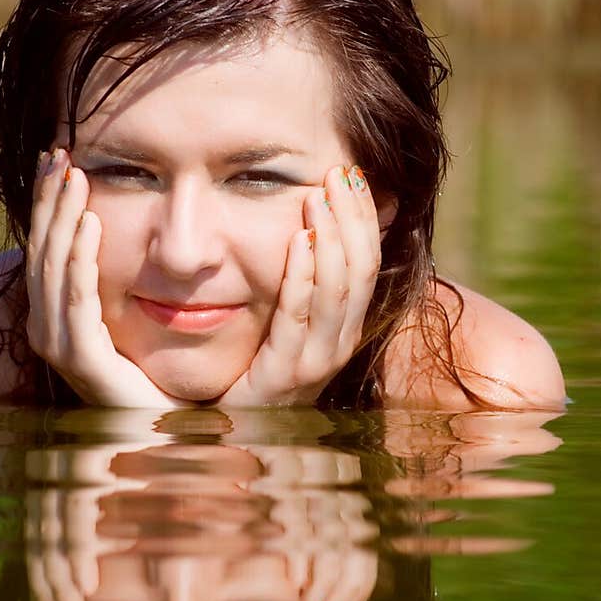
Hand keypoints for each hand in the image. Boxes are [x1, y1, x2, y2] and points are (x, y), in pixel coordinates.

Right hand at [26, 149, 191, 407]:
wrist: (166, 424)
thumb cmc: (152, 368)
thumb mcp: (127, 308)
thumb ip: (114, 272)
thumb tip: (113, 218)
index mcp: (54, 312)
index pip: (44, 244)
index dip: (47, 200)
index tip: (56, 155)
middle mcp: (47, 327)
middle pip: (41, 249)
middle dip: (49, 199)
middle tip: (60, 152)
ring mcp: (60, 344)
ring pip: (54, 267)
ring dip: (63, 218)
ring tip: (75, 177)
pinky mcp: (83, 358)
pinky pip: (77, 299)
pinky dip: (81, 259)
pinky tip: (90, 223)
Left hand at [216, 162, 380, 405]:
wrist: (231, 428)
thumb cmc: (256, 368)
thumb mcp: (290, 318)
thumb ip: (309, 277)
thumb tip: (325, 223)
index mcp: (345, 326)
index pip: (369, 261)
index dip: (364, 216)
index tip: (352, 173)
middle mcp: (339, 343)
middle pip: (360, 270)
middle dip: (351, 217)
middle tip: (337, 172)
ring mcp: (315, 361)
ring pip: (337, 291)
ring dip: (330, 238)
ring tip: (317, 197)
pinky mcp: (285, 374)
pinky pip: (298, 317)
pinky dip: (302, 275)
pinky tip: (297, 240)